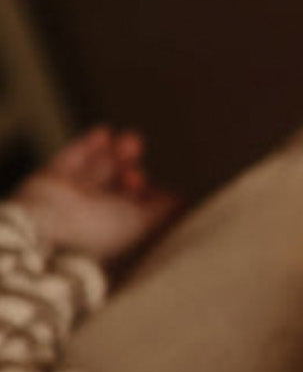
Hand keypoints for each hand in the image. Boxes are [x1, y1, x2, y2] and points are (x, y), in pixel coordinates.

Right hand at [11, 126, 180, 264]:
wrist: (52, 226)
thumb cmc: (100, 232)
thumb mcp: (143, 223)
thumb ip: (162, 210)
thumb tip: (181, 200)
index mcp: (116, 238)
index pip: (135, 213)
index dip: (148, 196)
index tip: (157, 187)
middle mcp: (94, 219)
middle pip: (116, 189)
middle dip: (131, 171)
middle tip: (139, 161)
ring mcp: (72, 199)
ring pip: (97, 171)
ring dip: (116, 154)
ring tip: (131, 141)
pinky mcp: (52, 180)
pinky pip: (72, 158)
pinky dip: (89, 145)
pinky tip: (105, 133)